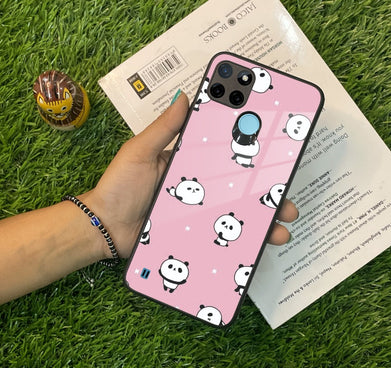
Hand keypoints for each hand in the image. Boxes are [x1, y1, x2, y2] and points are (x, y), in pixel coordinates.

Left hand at [83, 92, 297, 258]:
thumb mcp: (140, 152)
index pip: (224, 155)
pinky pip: (220, 236)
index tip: (273, 150)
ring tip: (280, 228)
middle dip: (265, 192)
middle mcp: (198, 188)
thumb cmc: (119, 187)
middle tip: (286, 195)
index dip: (249, 153)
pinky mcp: (193, 234)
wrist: (104, 228)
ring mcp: (197, 213)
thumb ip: (163, 129)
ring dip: (261, 221)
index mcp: (188, 164)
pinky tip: (256, 248)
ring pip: (236, 214)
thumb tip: (184, 97)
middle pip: (238, 188)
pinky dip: (240, 242)